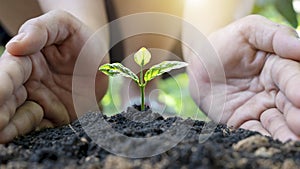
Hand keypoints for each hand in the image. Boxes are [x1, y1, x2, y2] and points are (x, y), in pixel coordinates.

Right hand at [0, 10, 108, 142]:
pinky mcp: (55, 117)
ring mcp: (42, 103)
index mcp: (25, 62)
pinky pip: (43, 129)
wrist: (98, 60)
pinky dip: (33, 136)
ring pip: (20, 118)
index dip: (1, 85)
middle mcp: (29, 85)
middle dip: (0, 112)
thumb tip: (15, 46)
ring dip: (10, 128)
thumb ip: (40, 30)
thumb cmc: (78, 39)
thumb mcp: (63, 25)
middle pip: (8, 101)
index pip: (9, 74)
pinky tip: (23, 139)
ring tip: (2, 136)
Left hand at [188, 15, 299, 141]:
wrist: (201, 61)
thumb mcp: (250, 31)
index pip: (291, 76)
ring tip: (292, 142)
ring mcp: (258, 108)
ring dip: (285, 133)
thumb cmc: (228, 42)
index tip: (299, 96)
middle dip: (296, 115)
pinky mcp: (242, 121)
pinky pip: (252, 131)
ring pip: (276, 122)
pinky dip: (261, 139)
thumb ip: (275, 36)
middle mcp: (273, 91)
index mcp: (279, 67)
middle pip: (289, 104)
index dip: (296, 85)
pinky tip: (268, 146)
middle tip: (299, 124)